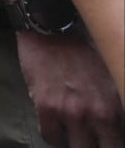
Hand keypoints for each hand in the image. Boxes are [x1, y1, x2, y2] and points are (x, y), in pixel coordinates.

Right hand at [16, 30, 123, 146]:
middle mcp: (98, 113)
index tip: (106, 138)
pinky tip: (55, 124)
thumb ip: (114, 102)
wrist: (51, 28)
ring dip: (74, 141)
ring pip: (76, 147)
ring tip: (73, 132)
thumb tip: (115, 122)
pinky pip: (50, 136)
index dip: (113, 142)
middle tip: (90, 138)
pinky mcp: (46, 107)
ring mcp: (71, 112)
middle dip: (97, 144)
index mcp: (116, 105)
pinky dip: (53, 134)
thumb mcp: (109, 77)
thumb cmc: (81, 49)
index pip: (120, 142)